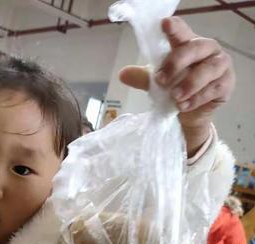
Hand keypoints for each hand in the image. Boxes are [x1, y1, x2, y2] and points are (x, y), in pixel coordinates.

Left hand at [120, 16, 234, 155]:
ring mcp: (219, 65)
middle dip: (176, 63)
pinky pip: (213, 89)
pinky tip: (184, 106)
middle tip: (161, 80)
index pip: (181, 31)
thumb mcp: (157, 84)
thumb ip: (143, 78)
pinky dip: (196, 99)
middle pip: (194, 48)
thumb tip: (122, 74)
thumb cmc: (175, 90)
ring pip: (207, 69)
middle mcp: (206, 50)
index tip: (164, 24)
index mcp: (188, 44)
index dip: (174, 28)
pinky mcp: (226, 84)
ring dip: (189, 84)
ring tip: (175, 97)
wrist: (189, 115)